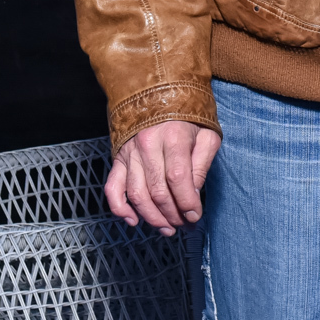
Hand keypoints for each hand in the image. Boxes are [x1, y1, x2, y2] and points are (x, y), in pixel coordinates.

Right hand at [105, 120, 220, 235]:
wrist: (157, 91)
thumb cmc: (187, 114)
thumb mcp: (207, 134)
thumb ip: (202, 164)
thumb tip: (194, 194)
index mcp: (173, 136)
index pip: (178, 179)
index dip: (187, 202)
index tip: (195, 215)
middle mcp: (148, 145)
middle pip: (157, 191)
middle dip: (172, 214)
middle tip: (183, 224)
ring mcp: (129, 152)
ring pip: (137, 195)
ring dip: (152, 217)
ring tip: (166, 228)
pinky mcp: (117, 158)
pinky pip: (113, 188)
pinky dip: (120, 208)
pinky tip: (133, 220)